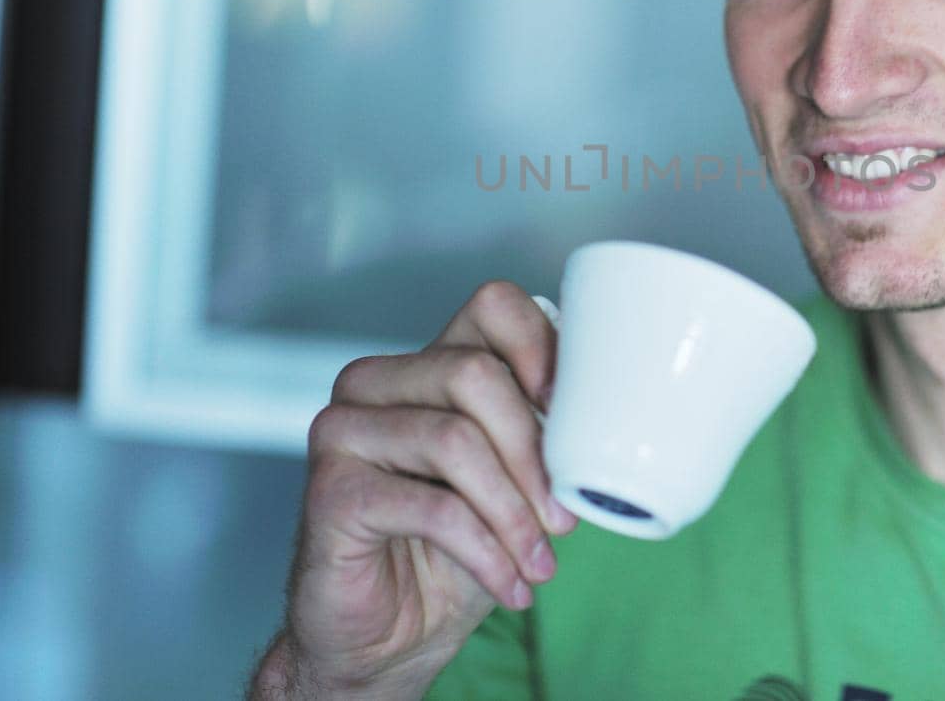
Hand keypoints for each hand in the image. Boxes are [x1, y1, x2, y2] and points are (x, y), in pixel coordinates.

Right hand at [253, 281, 577, 698]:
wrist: (387, 639)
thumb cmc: (456, 554)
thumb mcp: (513, 484)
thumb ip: (544, 434)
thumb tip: (613, 412)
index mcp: (427, 365)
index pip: (491, 306)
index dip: (541, 345)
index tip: (574, 411)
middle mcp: (375, 384)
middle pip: (475, 374)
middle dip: (533, 451)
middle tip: (564, 517)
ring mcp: (343, 431)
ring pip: (455, 440)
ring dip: (514, 513)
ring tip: (540, 563)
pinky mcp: (331, 491)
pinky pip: (432, 507)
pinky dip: (487, 552)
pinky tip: (509, 585)